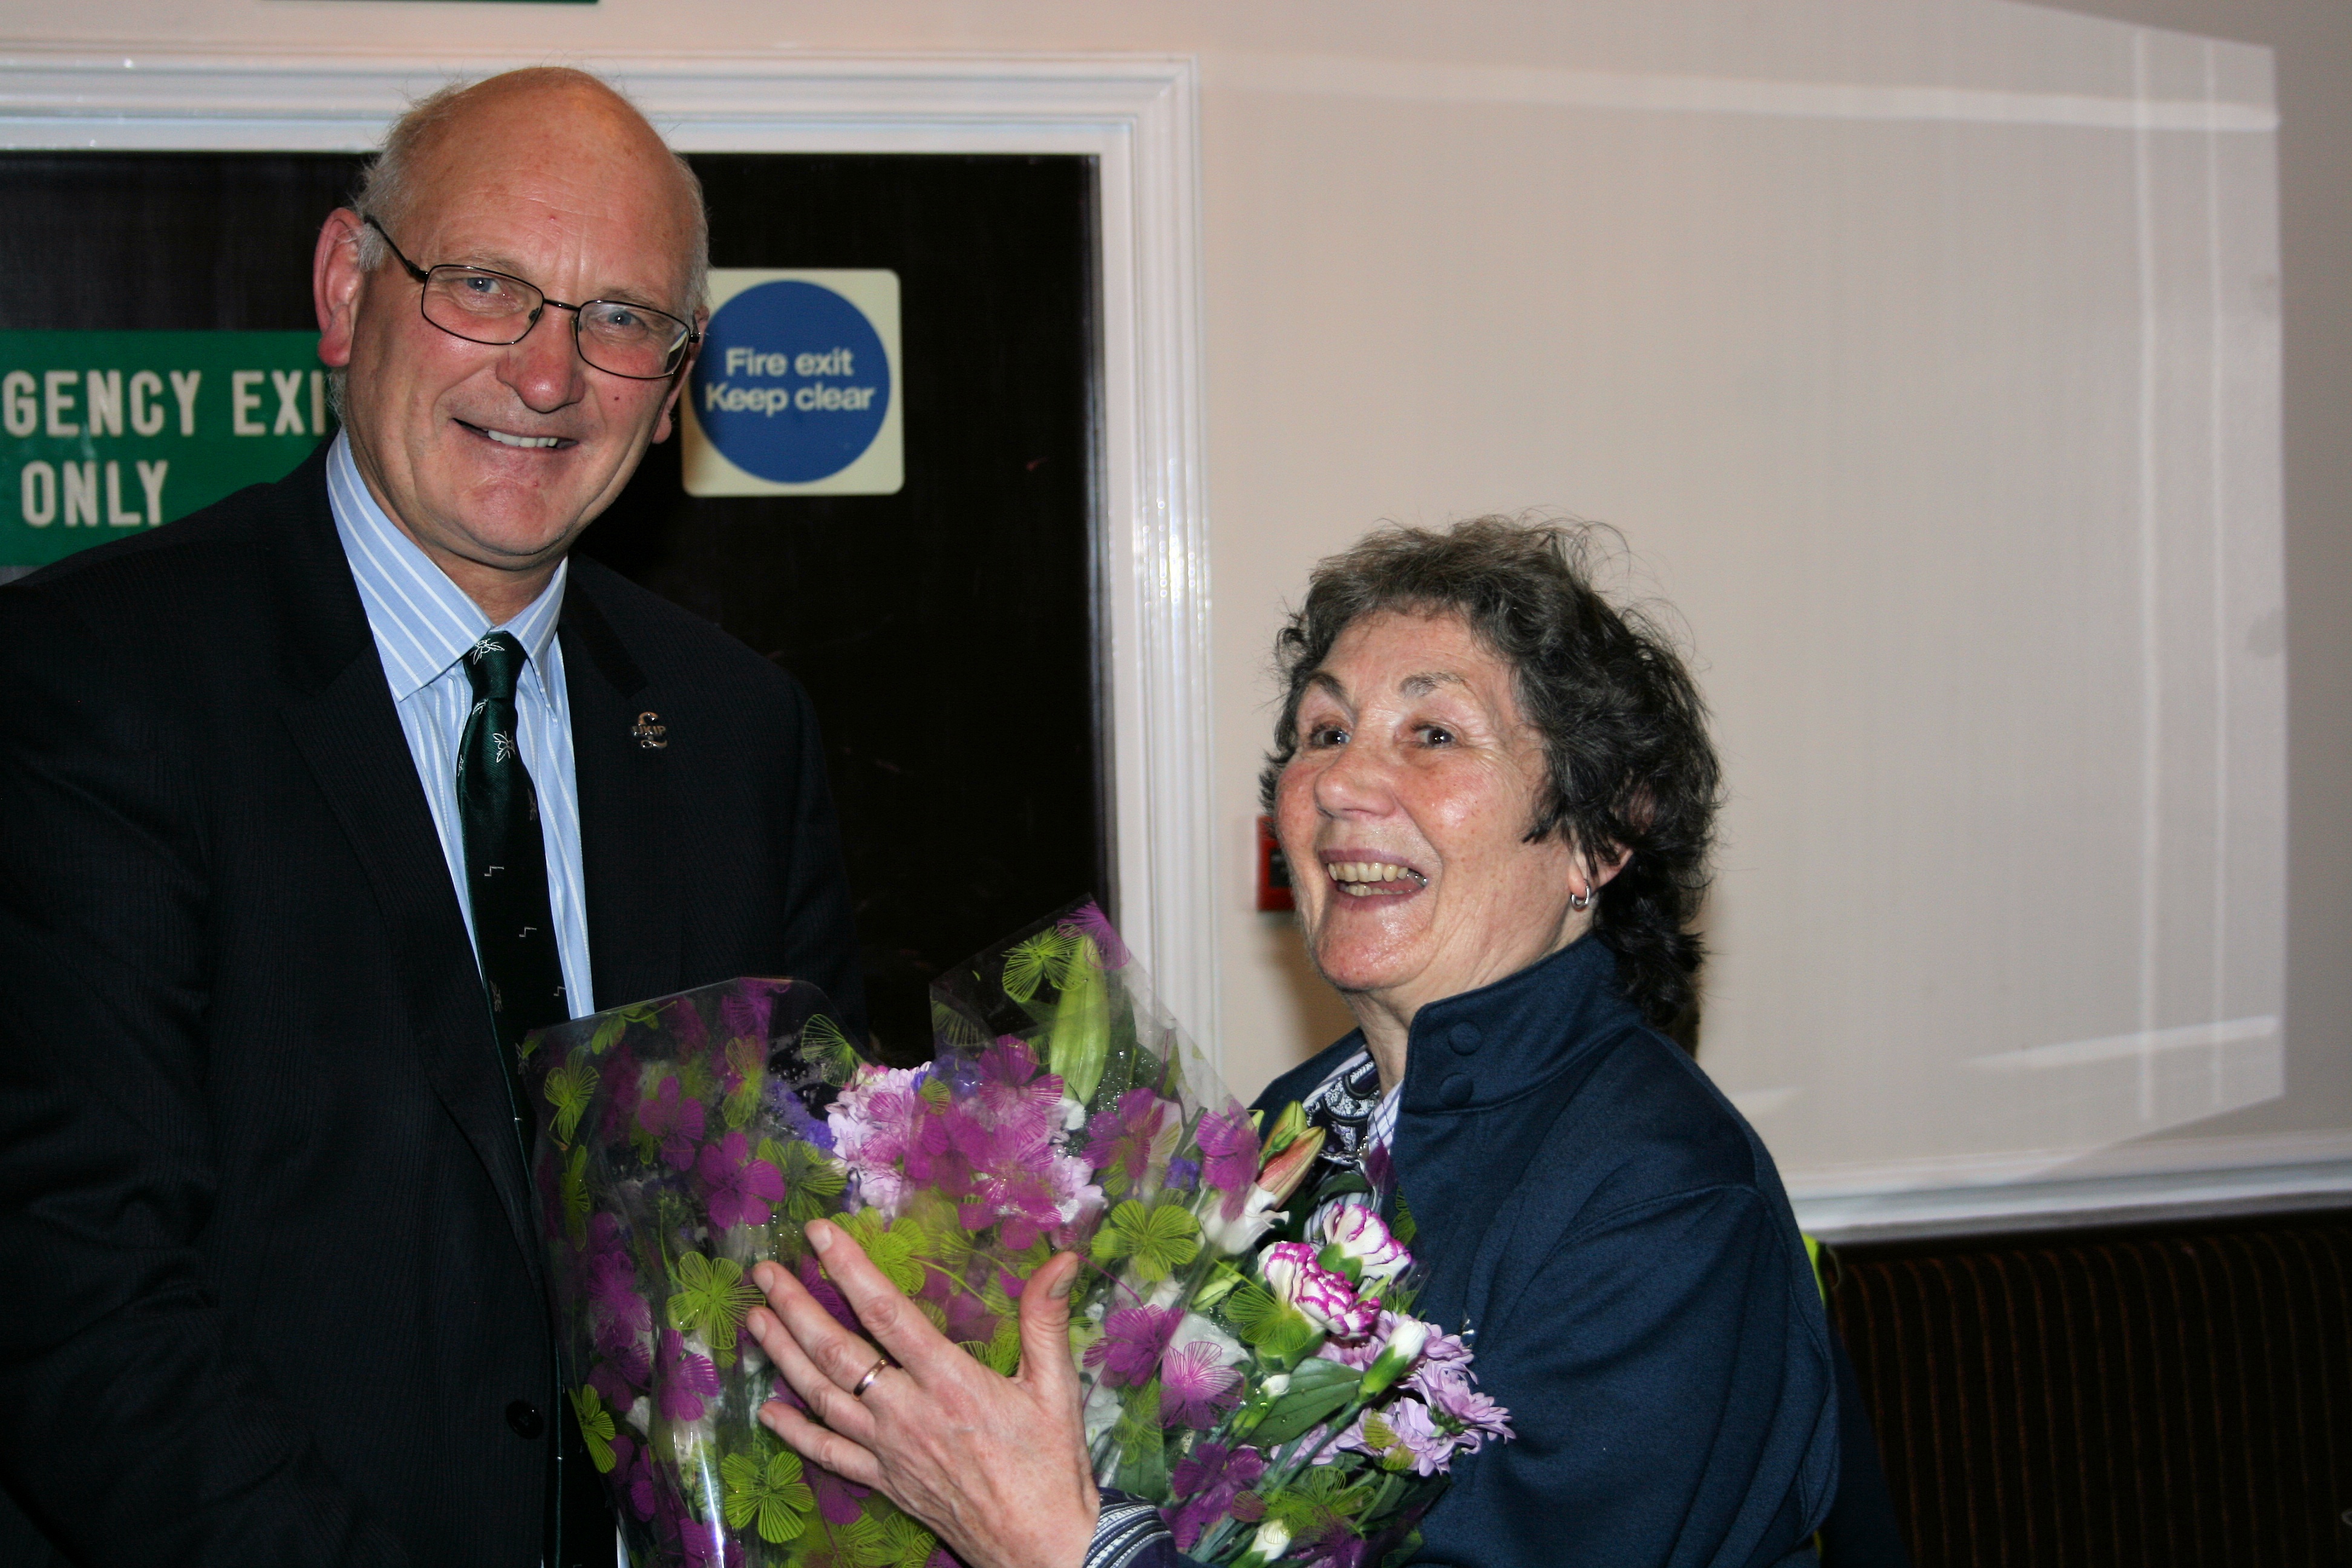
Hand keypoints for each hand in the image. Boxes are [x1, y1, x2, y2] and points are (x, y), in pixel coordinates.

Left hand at [746, 1221, 1099, 1567]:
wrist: (1040, 1546)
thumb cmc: (1051, 1465)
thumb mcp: (1057, 1387)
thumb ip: (1047, 1318)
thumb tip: (1064, 1258)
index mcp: (950, 1382)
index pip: (888, 1313)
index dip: (850, 1270)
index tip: (821, 1234)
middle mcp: (908, 1412)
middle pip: (838, 1353)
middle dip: (797, 1307)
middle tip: (766, 1272)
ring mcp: (889, 1450)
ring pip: (823, 1396)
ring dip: (784, 1356)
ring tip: (756, 1318)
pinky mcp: (885, 1481)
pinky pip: (829, 1454)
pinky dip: (795, 1433)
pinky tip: (767, 1411)